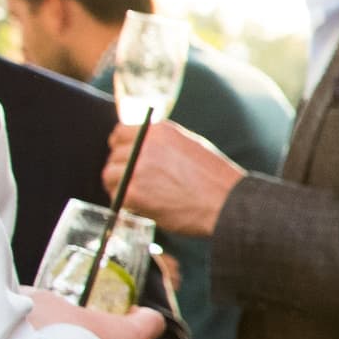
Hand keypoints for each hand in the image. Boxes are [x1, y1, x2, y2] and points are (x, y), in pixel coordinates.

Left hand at [106, 113, 245, 238]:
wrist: (228, 204)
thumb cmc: (216, 180)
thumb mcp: (191, 146)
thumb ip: (163, 144)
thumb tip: (142, 148)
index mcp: (159, 132)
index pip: (121, 133)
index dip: (121, 146)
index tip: (124, 156)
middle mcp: (145, 146)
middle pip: (115, 155)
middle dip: (122, 168)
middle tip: (135, 182)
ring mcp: (137, 169)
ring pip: (109, 174)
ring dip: (119, 185)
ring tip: (137, 195)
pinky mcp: (134, 193)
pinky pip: (116, 195)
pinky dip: (124, 202)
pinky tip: (141, 206)